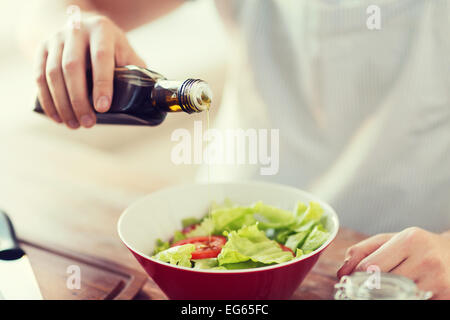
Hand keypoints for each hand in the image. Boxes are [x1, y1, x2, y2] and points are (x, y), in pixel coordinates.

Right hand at [34, 14, 145, 128]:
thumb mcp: (125, 51)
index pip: (101, 57)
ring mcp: (55, 38)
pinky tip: (57, 117)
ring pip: (52, 74)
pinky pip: (39, 77)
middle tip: (88, 124)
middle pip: (72, 67)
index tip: (103, 108)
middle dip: (79, 99)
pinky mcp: (41, 48)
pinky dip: (47, 100)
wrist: (79, 27)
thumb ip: (137, 70)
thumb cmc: (110, 46)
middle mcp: (76, 30)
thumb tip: (153, 98)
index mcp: (102, 30)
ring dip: (62, 104)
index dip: (102, 84)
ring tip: (74, 125)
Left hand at [337, 227, 449, 298]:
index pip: (369, 266)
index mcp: (409, 240)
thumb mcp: (390, 240)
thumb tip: (341, 272)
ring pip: (397, 296)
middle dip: (372, 286)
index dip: (358, 275)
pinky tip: (405, 292)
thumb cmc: (417, 247)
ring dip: (389, 295)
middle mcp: (426, 259)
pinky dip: (405, 298)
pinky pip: (414, 302)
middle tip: (371, 285)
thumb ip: (361, 251)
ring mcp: (438, 281)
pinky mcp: (445, 297)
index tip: (357, 278)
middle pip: (382, 283)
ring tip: (391, 287)